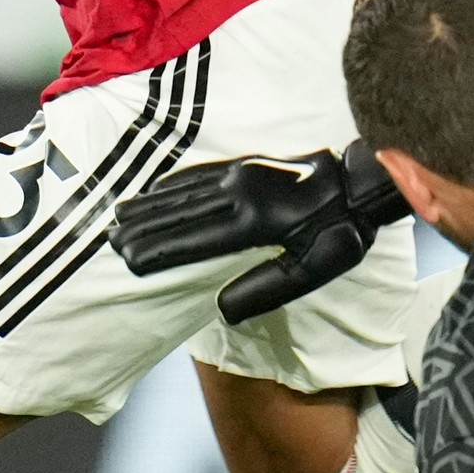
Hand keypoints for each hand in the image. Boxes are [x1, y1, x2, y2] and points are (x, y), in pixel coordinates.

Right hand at [111, 139, 408, 320]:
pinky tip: (157, 189)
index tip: (127, 261)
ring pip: (185, 192)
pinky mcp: (249, 163)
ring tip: (120, 215)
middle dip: (142, 228)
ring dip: (150, 205)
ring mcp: (243, 174)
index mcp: (254, 224)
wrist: (365, 180)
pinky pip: (202, 174)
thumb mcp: (315, 270)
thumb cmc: (342, 232)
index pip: (193, 242)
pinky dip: (174, 184)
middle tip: (108, 240)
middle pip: (179, 215)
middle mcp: (241, 195)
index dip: (157, 252)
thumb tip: (222, 309)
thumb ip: (267, 289)